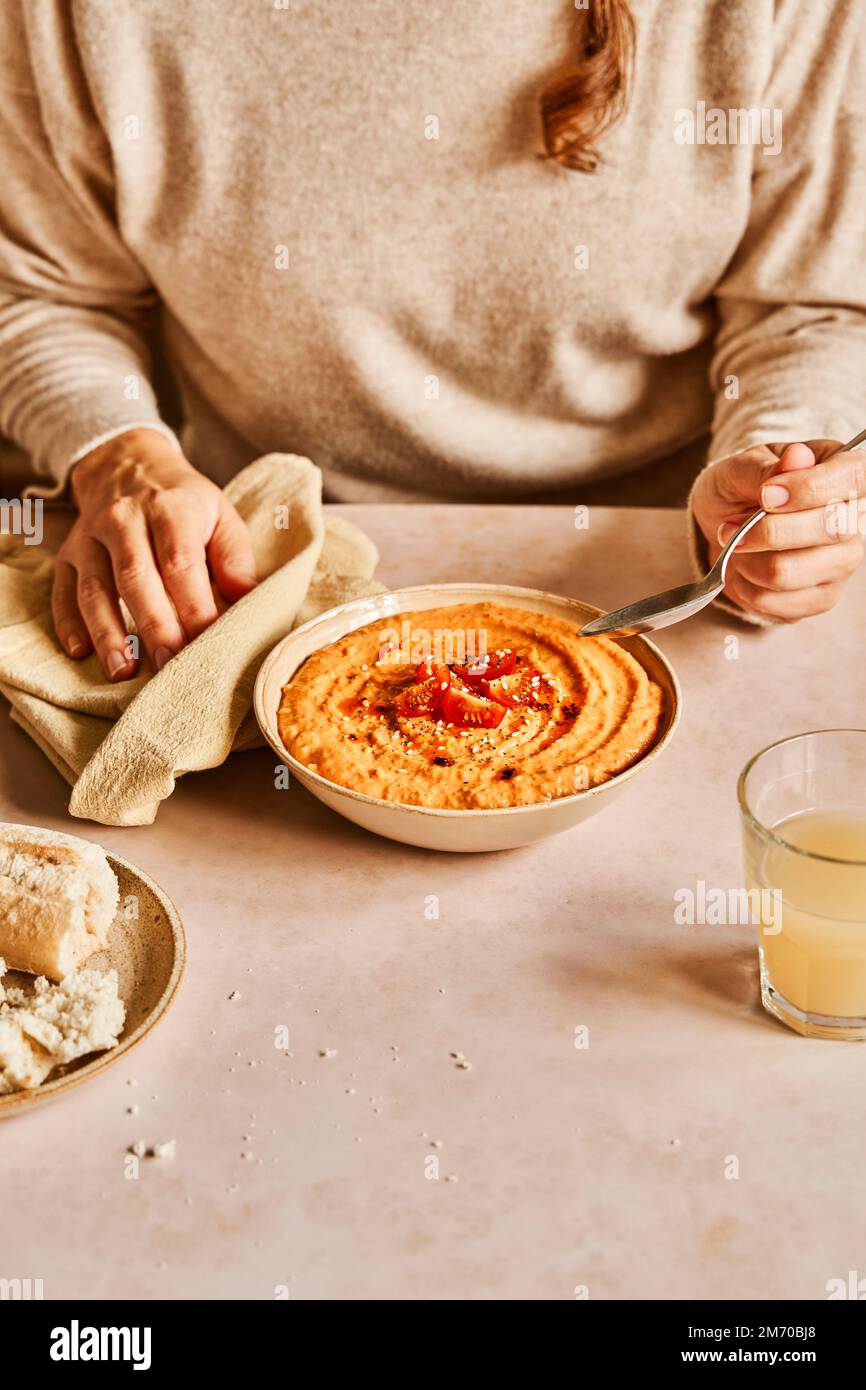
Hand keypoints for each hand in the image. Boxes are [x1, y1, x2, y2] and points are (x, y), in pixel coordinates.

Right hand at [53, 428, 257, 678]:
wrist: (127, 464)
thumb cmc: (183, 502)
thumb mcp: (221, 513)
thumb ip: (235, 557)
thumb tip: (248, 602)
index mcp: (170, 509)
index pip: (180, 563)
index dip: (194, 606)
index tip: (209, 642)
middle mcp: (123, 520)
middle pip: (136, 578)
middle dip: (155, 627)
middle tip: (172, 668)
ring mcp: (89, 538)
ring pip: (95, 589)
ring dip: (108, 633)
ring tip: (124, 671)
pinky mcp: (67, 554)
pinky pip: (62, 590)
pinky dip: (68, 623)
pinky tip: (81, 652)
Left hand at [691, 439, 864, 621]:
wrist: (725, 524)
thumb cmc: (739, 488)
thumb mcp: (740, 468)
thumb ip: (765, 467)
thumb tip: (796, 458)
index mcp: (844, 471)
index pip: (856, 477)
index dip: (810, 489)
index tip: (765, 496)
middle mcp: (855, 519)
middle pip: (830, 530)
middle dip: (766, 531)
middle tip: (730, 527)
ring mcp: (842, 562)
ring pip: (792, 572)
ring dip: (748, 562)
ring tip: (737, 547)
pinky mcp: (821, 598)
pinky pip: (777, 602)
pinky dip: (745, 587)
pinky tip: (743, 570)